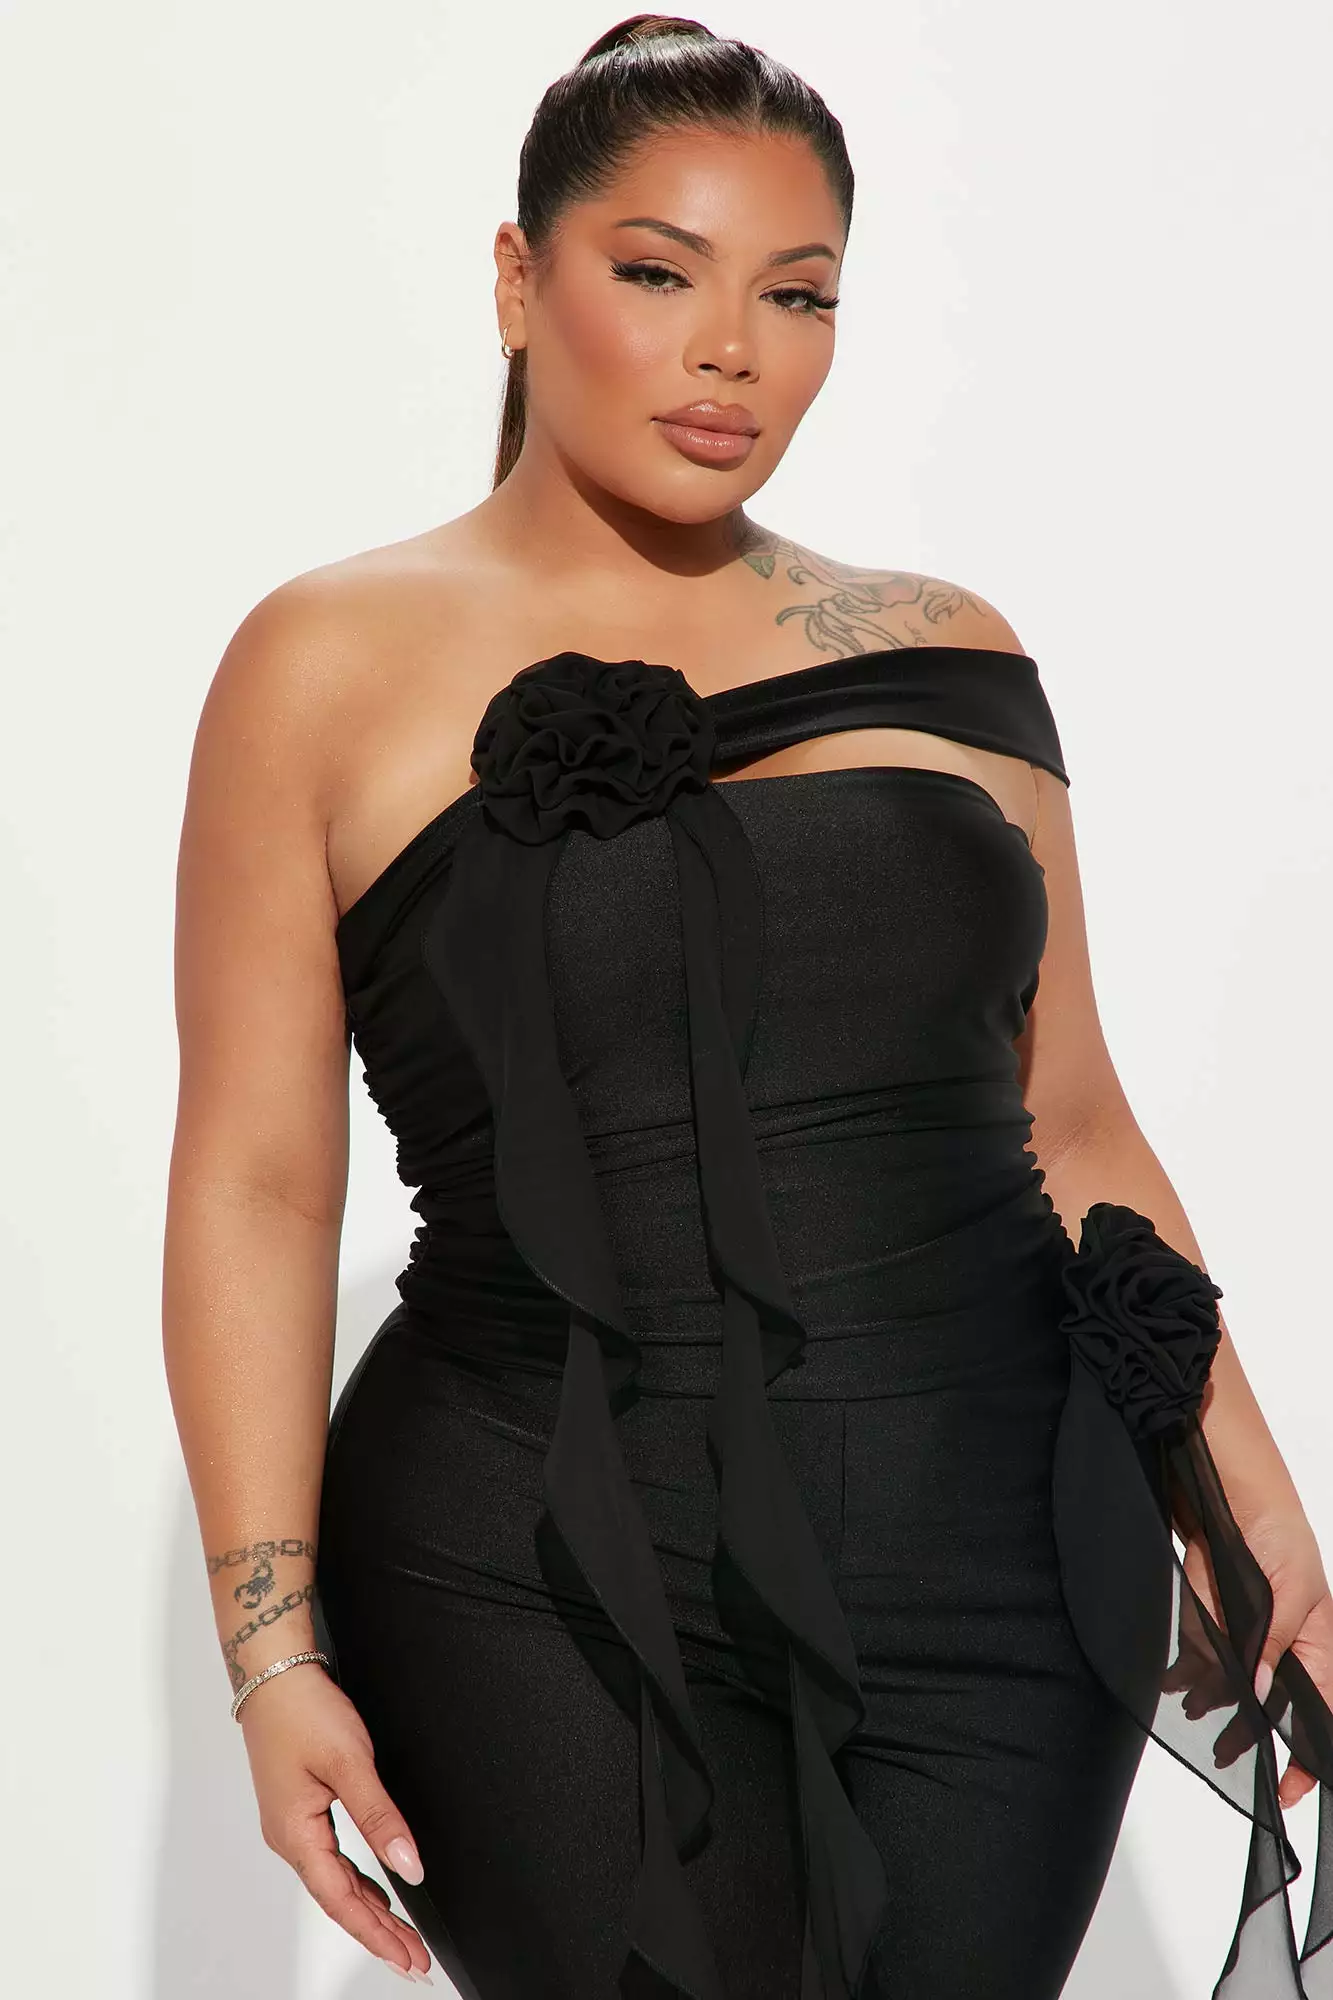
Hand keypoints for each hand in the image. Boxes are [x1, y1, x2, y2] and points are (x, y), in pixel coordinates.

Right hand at [239, 1659, 433, 1981]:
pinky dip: (357, 1882)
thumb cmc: (302, 1712)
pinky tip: (377, 1889)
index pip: (342, 1901)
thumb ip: (380, 1817)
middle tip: (415, 1961)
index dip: (377, 1934)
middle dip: (378, 1932)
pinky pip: (331, 1860)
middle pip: (339, 1900)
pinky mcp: (299, 1810)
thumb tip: (409, 1865)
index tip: (408, 1959)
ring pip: (336, 1882)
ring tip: (402, 1937)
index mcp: (296, 1835)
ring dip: (370, 1910)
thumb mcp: (350, 1763)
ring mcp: (292, 1825)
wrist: (274, 1674)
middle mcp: (289, 1838)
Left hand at [1165, 1505, 1332, 1808]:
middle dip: (1249, 1732)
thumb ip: (1274, 1646)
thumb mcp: (1290, 1590)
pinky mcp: (1215, 1615)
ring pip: (1233, 1684)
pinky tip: (1172, 1683)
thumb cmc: (1277, 1530)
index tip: (1290, 1788)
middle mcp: (1284, 1643)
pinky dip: (1187, 1672)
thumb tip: (1263, 1696)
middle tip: (1225, 1755)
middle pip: (1271, 1705)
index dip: (1308, 1755)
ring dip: (1213, 1701)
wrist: (1228, 1485)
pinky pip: (1203, 1655)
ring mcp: (1248, 1631)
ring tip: (1193, 1712)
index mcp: (1316, 1642)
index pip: (1321, 1713)